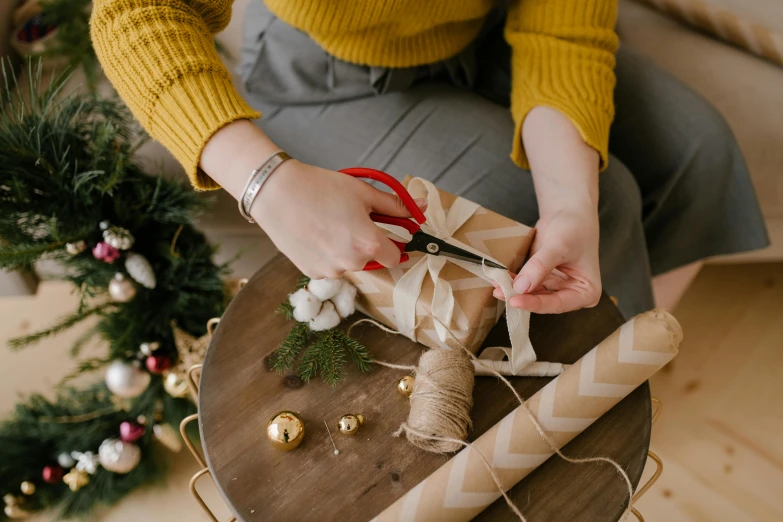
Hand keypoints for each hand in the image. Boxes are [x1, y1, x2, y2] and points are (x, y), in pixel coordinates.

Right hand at [253, 160, 425, 278]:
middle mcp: (352, 263)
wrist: (276, 192)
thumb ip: (396, 205)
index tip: (386, 232)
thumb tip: (421, 207)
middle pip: (372, 260)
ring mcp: (330, 271)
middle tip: (350, 220)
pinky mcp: (311, 272)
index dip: (394, 243)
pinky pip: (329, 267)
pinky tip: (315, 233)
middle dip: (366, 244)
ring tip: (328, 224)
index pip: (396, 256)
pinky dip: (327, 254)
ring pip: (349, 264)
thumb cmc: (320, 188)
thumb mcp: (363, 192)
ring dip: (346, 250)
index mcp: (369, 244)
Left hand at [493, 207, 600, 312]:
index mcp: (586, 292)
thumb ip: (540, 267)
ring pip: (532, 295)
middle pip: (544, 302)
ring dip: (514, 291)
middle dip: (522, 298)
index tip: (515, 300)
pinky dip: (513, 281)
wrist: (568, 212)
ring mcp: (556, 288)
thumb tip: (520, 287)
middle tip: (500, 293)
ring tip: (496, 286)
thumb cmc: (574, 227)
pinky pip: (526, 285)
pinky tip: (499, 279)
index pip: (559, 304)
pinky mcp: (542, 280)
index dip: (536, 304)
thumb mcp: (559, 246)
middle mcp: (571, 294)